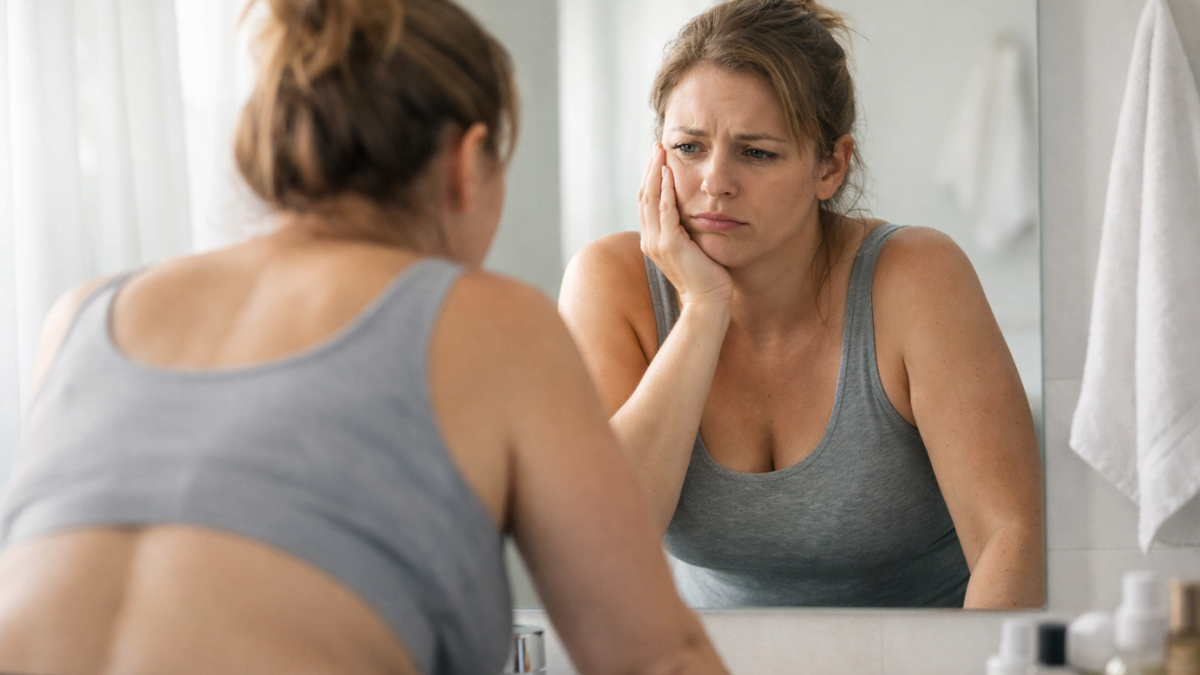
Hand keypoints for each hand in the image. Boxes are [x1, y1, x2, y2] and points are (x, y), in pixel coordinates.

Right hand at [638, 143, 731, 308]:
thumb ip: (686, 231)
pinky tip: (670, 172)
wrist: (708, 302)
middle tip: (658, 146)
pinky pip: (665, 209)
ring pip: (651, 198)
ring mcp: (657, 242)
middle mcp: (649, 240)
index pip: (646, 202)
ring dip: (656, 172)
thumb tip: (692, 213)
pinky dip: (666, 188)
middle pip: (644, 196)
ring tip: (661, 151)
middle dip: (650, 169)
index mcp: (652, 241)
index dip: (651, 178)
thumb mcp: (692, 249)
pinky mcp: (670, 244)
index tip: (659, 158)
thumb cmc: (706, 277)